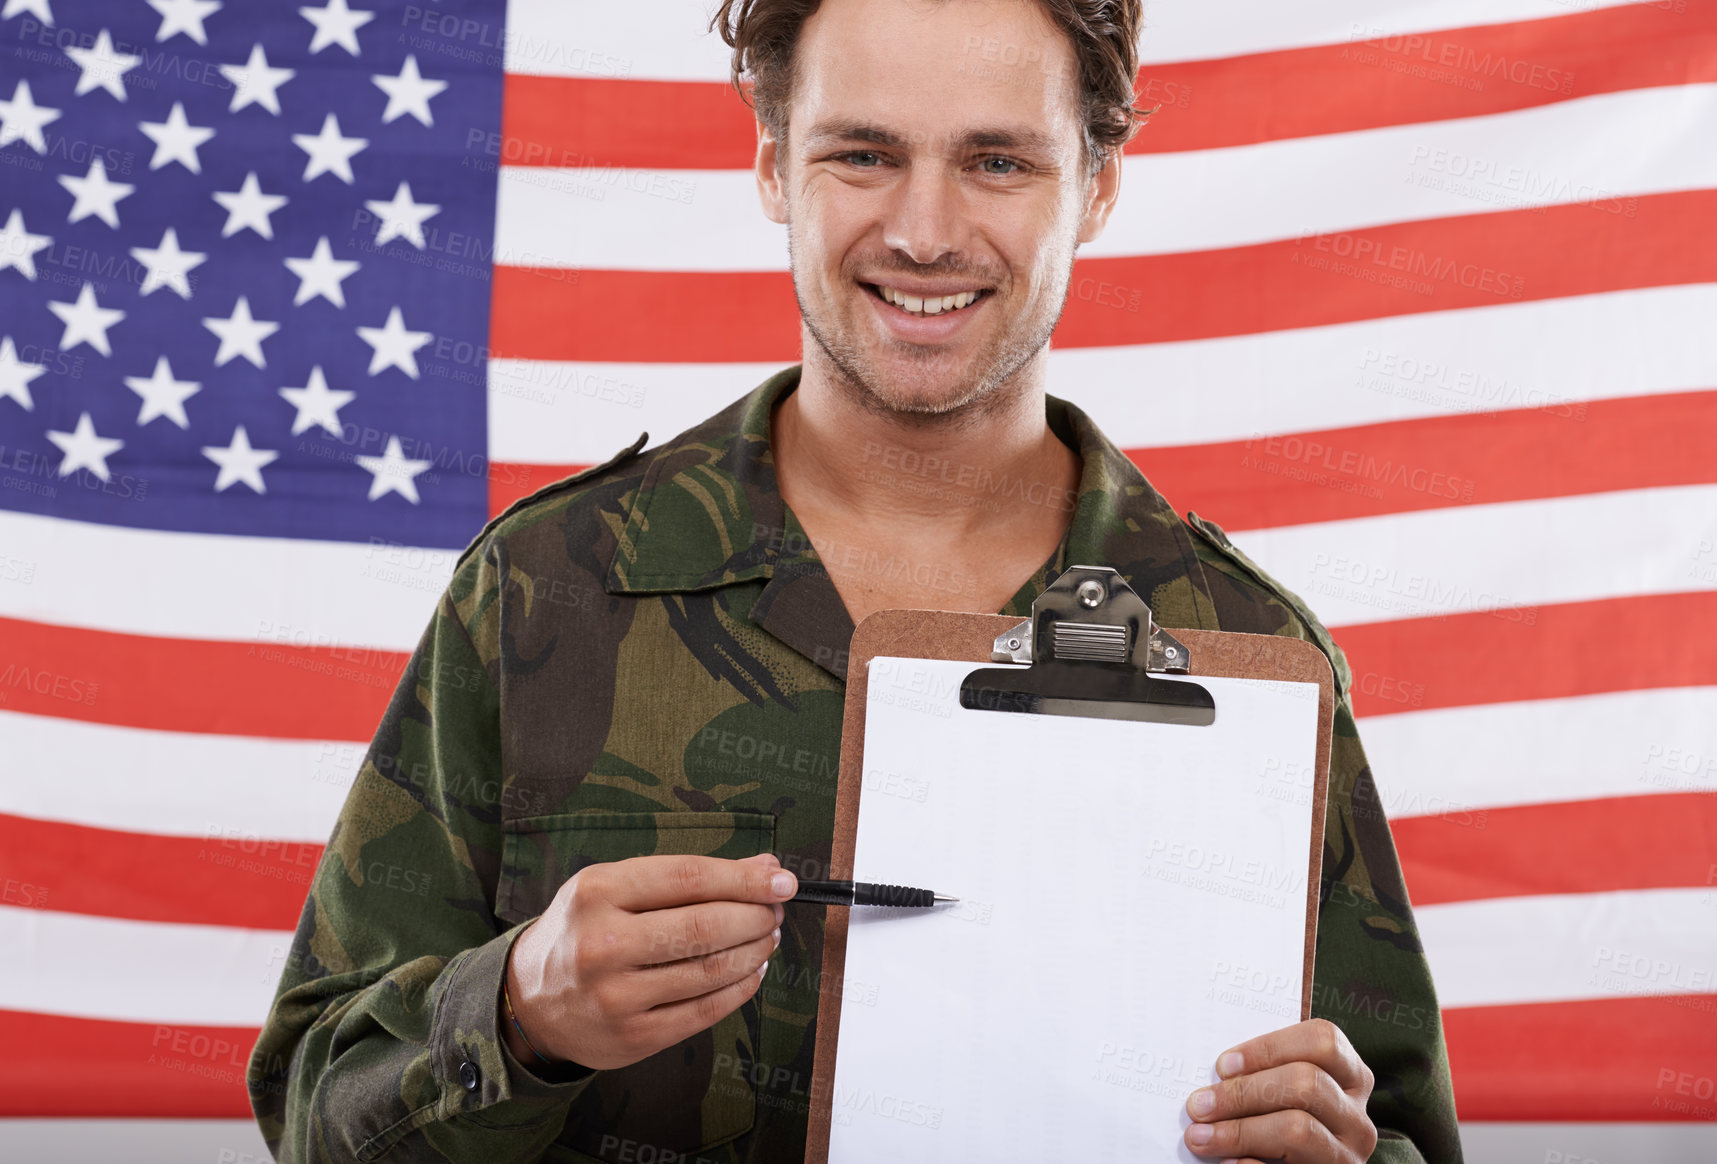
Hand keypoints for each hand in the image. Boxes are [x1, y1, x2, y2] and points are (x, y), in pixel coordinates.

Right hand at [503, 852, 796, 1069]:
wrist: (531, 1000)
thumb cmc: (583, 931)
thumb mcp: (616, 886)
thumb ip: (687, 876)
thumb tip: (764, 869)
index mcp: (598, 892)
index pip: (689, 878)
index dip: (745, 880)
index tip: (782, 881)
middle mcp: (602, 944)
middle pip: (706, 926)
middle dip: (756, 916)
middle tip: (775, 911)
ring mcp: (616, 996)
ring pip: (711, 970)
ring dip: (755, 951)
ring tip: (766, 937)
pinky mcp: (633, 1037)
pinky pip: (706, 1010)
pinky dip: (741, 988)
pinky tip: (751, 971)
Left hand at [1183, 1018, 1376, 1162]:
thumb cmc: (1282, 1121)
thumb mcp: (1285, 1092)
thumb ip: (1264, 1076)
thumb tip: (1216, 1074)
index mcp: (1351, 1078)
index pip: (1321, 1041)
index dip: (1269, 1048)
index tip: (1222, 1066)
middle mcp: (1356, 1118)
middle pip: (1306, 1083)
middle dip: (1244, 1092)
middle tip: (1199, 1106)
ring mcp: (1348, 1157)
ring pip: (1298, 1129)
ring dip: (1238, 1131)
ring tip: (1200, 1137)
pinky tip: (1226, 1163)